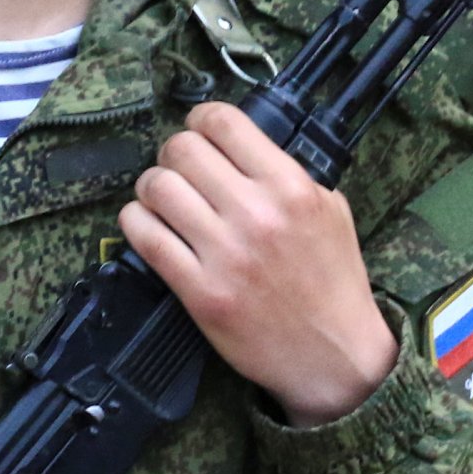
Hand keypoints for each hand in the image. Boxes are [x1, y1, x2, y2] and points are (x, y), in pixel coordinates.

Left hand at [121, 102, 399, 426]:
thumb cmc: (334, 281)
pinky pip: (146, 239)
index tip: (199, 130)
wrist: (335, 354)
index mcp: (291, 187)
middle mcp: (257, 215)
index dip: (201, 119)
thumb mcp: (331, 210)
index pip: (224, 123)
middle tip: (180, 167)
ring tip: (164, 198)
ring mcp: (226, 255)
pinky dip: (137, 223)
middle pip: (181, 150)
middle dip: (174, 152)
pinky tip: (149, 224)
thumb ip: (290, 174)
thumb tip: (242, 147)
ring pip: (157, 188)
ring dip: (153, 187)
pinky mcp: (201, 293)